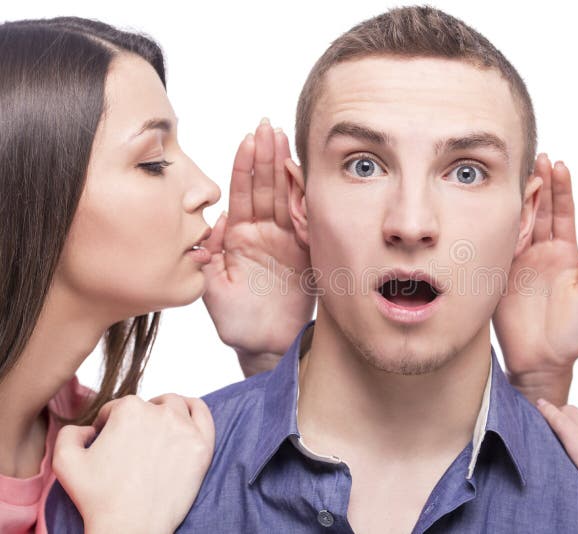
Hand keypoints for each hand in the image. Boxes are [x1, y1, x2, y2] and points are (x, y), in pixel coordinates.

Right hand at [52, 394, 214, 533]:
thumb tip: (89, 428)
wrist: (130, 527)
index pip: (118, 409)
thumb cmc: (99, 497)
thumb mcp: (65, 461)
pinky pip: (203, 415)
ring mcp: (185, 428)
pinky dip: (195, 411)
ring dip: (166, 411)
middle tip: (135, 442)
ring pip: (177, 406)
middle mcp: (159, 412)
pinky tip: (186, 421)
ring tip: (159, 428)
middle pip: (149, 405)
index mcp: (128, 409)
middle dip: (139, 419)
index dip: (110, 425)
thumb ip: (70, 432)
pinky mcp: (202, 444)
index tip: (110, 442)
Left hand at [203, 119, 314, 375]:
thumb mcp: (210, 286)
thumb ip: (208, 253)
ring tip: (285, 140)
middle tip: (269, 127)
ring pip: (285, 198)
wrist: (265, 345)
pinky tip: (304, 175)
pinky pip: (305, 222)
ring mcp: (284, 242)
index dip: (245, 165)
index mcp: (237, 237)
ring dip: (285, 169)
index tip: (248, 139)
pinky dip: (305, 199)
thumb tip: (215, 220)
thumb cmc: (236, 321)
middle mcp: (262, 234)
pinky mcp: (304, 254)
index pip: (241, 193)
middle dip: (266, 156)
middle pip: (265, 187)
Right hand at [493, 154, 577, 404]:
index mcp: (565, 255)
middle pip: (539, 211)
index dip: (561, 189)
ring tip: (522, 172)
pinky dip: (503, 224)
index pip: (562, 213)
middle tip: (538, 157)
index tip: (560, 164)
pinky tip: (503, 204)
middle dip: (539, 183)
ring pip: (519, 222)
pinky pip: (501, 244)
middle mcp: (542, 253)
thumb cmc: (571, 334)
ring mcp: (520, 262)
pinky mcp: (502, 273)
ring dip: (521, 198)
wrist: (542, 361)